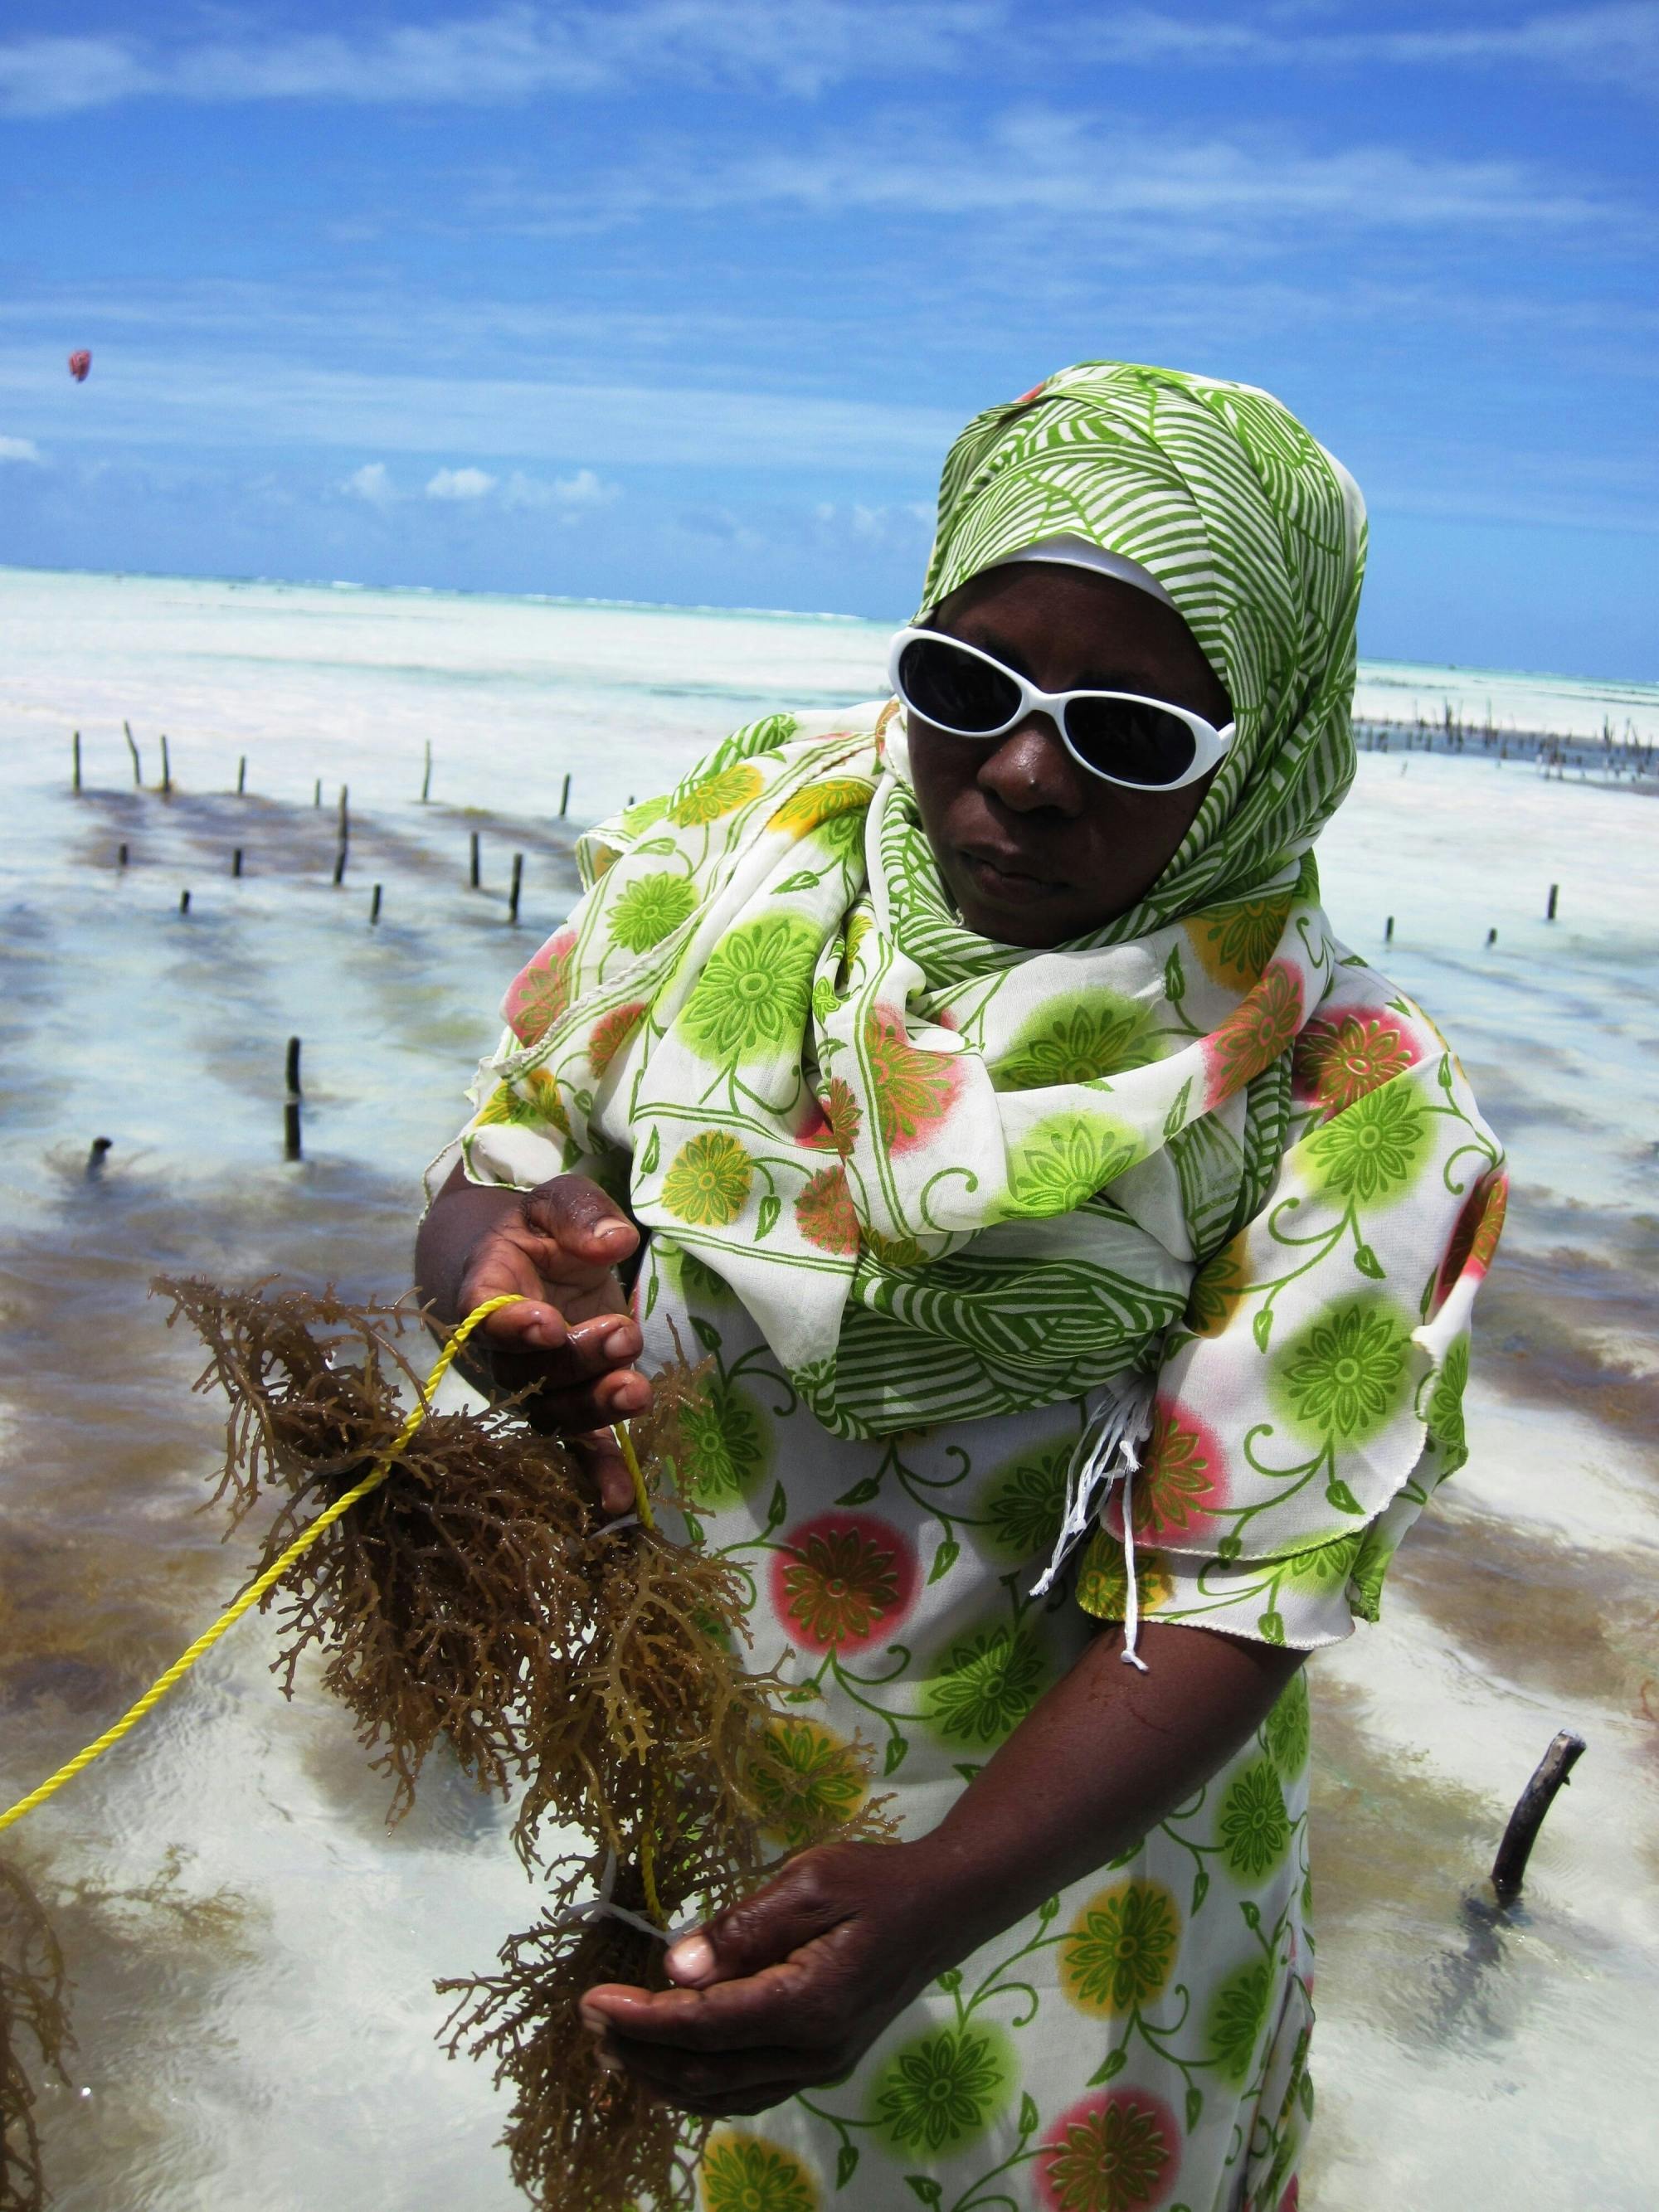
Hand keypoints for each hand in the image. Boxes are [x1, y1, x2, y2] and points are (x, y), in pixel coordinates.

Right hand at [422, 1167, 652, 1512]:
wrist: (527, 1262)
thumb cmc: (540, 1231)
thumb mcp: (558, 1200)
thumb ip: (580, 1215)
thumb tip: (614, 1242)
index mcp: (488, 1287)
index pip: (483, 1311)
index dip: (510, 1323)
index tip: (545, 1323)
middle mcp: (502, 1348)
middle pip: (528, 1368)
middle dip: (576, 1359)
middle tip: (620, 1334)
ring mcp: (535, 1384)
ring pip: (552, 1411)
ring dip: (594, 1410)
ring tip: (636, 1392)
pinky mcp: (568, 1405)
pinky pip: (577, 1447)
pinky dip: (597, 1474)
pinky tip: (621, 1502)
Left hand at [578, 1840, 958, 2118]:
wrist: (941, 1908)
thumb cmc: (873, 1882)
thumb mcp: (809, 1881)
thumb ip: (742, 1928)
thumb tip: (677, 1968)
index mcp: (808, 2002)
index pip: (704, 2025)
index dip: (641, 2020)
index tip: (592, 2000)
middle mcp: (813, 2051)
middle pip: (706, 2071)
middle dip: (639, 2051)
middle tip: (590, 2022)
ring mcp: (820, 2065)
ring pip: (724, 2093)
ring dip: (662, 2076)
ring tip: (613, 2048)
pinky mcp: (821, 2063)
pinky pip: (747, 2091)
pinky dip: (699, 2086)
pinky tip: (669, 2066)